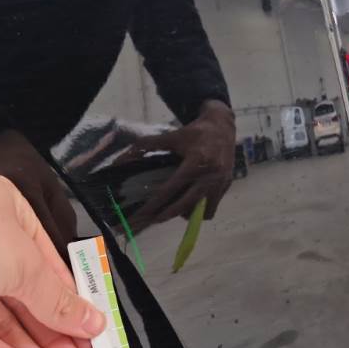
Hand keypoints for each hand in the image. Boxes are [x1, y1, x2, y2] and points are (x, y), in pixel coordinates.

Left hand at [117, 100, 235, 230]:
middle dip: (167, 215)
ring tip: (174, 208)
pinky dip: (199, 210)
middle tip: (153, 220)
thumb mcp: (171, 136)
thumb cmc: (195, 132)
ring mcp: (220, 183)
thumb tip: (122, 158)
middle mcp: (210, 174)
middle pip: (186, 204)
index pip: (172, 187)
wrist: (223, 127)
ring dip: (186, 212)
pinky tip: (190, 203)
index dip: (156, 202)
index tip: (143, 213)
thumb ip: (147, 145)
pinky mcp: (226, 187)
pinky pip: (211, 208)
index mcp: (196, 161)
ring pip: (200, 211)